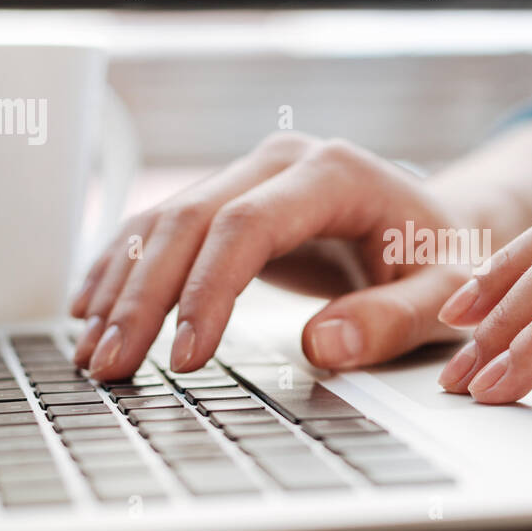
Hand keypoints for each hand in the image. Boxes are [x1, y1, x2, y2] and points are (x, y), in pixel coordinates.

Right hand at [70, 132, 472, 380]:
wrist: (436, 226)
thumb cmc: (440, 260)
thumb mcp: (440, 294)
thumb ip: (391, 320)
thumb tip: (322, 347)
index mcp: (334, 173)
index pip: (246, 226)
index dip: (207, 292)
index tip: (186, 359)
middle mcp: (280, 161)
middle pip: (189, 221)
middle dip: (144, 299)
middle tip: (112, 368)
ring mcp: (248, 173)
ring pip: (161, 223)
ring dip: (120, 289)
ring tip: (92, 356)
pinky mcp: (229, 199)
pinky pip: (160, 228)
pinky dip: (122, 269)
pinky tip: (91, 310)